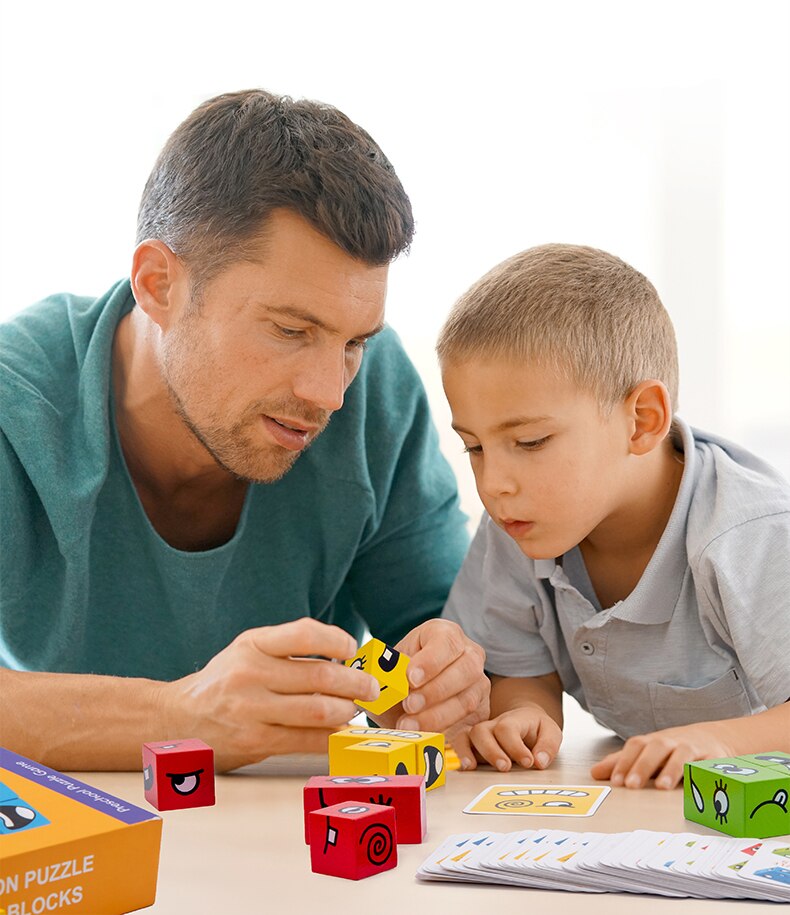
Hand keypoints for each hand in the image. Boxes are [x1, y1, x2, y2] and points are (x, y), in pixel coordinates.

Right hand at [161, 618, 379, 770]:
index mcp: (253, 644)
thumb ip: (288, 649)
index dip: (338, 640)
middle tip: (371, 688)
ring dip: (347, 711)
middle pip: (320, 677)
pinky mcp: (254, 741)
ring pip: (318, 711)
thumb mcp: (247, 651)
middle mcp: (250, 674)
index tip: (352, 650)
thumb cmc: (225, 681)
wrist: (176, 719)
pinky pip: (306, 740)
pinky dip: (331, 737)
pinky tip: (340, 733)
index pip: (305, 633)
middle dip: (356, 683)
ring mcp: (251, 710)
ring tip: (355, 710)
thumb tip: (345, 657)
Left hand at [375, 619, 488, 735]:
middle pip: (465, 670)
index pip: (446, 642)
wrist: (408, 698)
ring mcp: (478, 684)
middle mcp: (469, 655)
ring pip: (467, 699)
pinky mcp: (480, 711)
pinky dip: (456, 738)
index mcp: (445, 634)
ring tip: (409, 725)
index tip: (410, 678)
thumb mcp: (389, 668)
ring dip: (437, 716)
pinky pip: (473, 726)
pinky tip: (441, 746)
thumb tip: (373, 681)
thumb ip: (381, 673)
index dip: (430, 661)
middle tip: (408, 705)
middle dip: (434, 690)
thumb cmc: (399, 678)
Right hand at [466, 704, 562, 771]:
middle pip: (482, 731)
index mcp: (513, 720)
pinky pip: (457, 745)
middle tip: (505, 767)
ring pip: (465, 736)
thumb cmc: (536, 728)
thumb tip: (539, 761)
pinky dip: (457, 754)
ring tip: (472, 767)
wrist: (524, 721)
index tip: (528, 762)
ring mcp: (480, 735)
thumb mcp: (550, 731)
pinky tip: (462, 767)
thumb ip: (548, 745)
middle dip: (491, 750)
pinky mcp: (472, 745)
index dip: (515, 746)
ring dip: (466, 751)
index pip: (508, 729)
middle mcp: (492, 725)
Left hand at [590, 721, 736, 788]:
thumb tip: (594, 773)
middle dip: (642, 765)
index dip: (624, 761)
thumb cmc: (672, 750)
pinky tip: (695, 785)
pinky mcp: (714, 759)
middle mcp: (671, 742)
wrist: (712, 738)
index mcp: (653, 742)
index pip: (635, 746)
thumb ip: (622, 763)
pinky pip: (709, 765)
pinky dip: (702, 773)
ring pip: (682, 755)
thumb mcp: (646, 754)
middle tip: (631, 785)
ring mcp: (693, 749)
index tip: (615, 781)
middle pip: (655, 747)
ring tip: (661, 787)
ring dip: (671, 769)